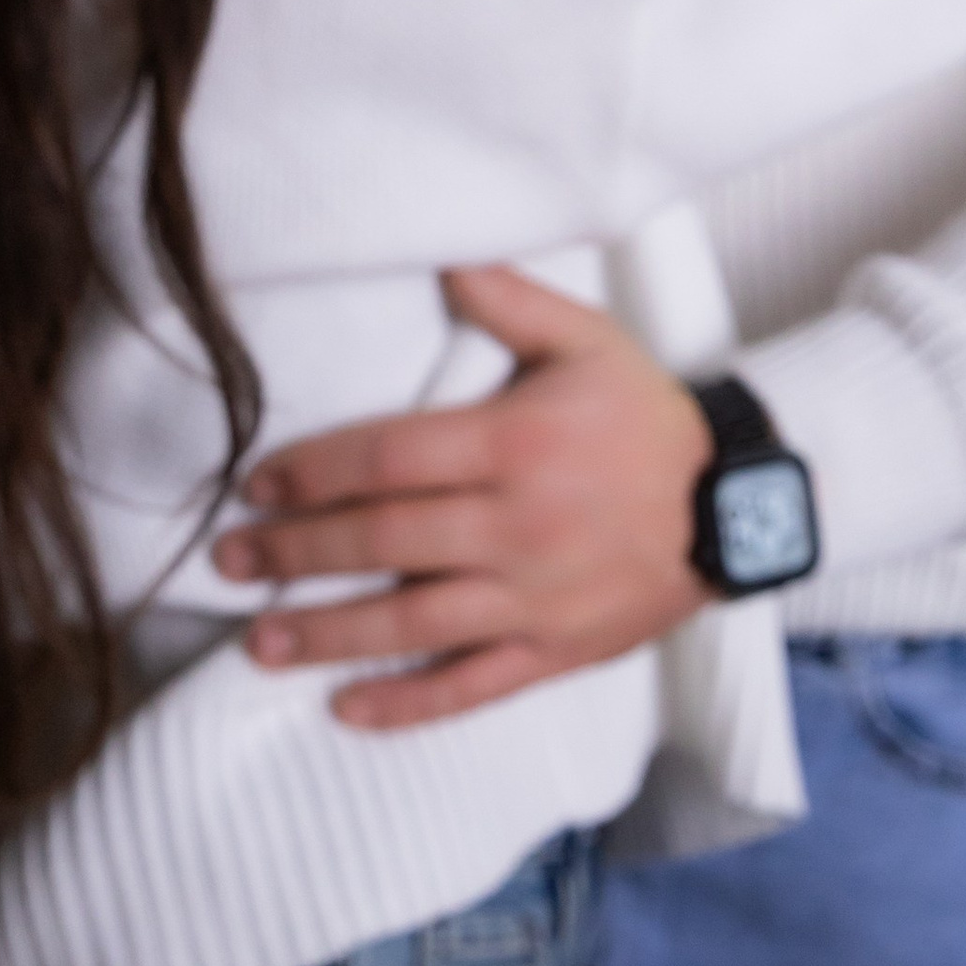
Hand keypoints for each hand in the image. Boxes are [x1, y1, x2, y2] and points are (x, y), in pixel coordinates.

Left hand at [209, 266, 716, 728]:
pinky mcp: (555, 653)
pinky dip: (408, 704)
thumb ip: (507, 299)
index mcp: (515, 446)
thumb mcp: (586, 339)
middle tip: (228, 561)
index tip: (257, 484)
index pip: (389, 459)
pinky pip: (471, 686)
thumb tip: (439, 257)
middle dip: (296, 553)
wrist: (736, 507)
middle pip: (384, 542)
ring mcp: (535, 600)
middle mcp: (518, 527)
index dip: (314, 472)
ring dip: (329, 636)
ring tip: (258, 643)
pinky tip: (347, 709)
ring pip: (415, 625)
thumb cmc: (646, 417)